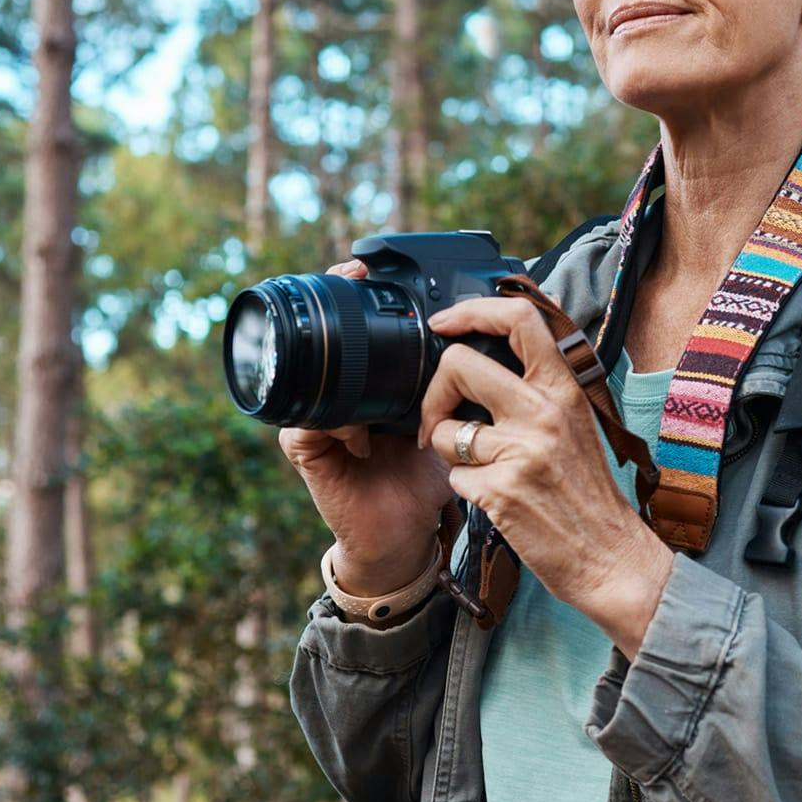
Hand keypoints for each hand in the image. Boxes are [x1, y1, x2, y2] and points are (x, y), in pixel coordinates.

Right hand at [278, 259, 454, 595]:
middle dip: (337, 304)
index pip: (358, 327)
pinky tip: (360, 434)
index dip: (360, 293)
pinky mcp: (306, 452)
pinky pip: (304, 426)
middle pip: (325, 339)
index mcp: (375, 382)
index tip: (374, 266)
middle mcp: (342, 395)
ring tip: (352, 348)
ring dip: (332, 365)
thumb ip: (467, 381)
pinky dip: (333, 425)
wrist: (407, 535)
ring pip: (311, 378)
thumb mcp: (456, 419)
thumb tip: (497, 333)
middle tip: (355, 278)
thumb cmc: (432, 475)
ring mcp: (319, 420)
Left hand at [417, 295, 673, 658]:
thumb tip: (497, 349)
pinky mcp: (501, 492)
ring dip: (449, 451)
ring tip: (482, 468)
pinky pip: (454, 476)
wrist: (610, 556)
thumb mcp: (576, 424)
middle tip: (439, 418)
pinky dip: (465, 488)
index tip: (447, 323)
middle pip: (458, 364)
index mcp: (564, 390)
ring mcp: (521, 452)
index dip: (472, 310)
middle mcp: (543, 413)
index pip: (519, 320)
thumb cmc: (590, 493)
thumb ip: (542, 387)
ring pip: (445, 430)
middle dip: (434, 392)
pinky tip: (495, 498)